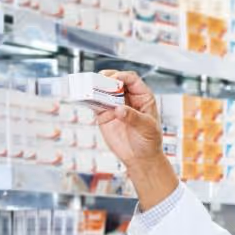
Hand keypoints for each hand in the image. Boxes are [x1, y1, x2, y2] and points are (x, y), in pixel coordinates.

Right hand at [94, 70, 177, 208]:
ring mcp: (115, 105)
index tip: (113, 80)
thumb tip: (119, 109)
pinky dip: (88, 99)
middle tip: (98, 81)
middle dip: (106, 78)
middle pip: (115, 80)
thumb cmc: (150, 141)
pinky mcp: (104, 114)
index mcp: (143, 96)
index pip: (131, 79)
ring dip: (94, 87)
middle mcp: (128, 97)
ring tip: (88, 87)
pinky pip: (94, 103)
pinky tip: (84, 98)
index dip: (122, 76)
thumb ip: (133, 117)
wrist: (141, 158)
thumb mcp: (147, 128)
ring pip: (103, 90)